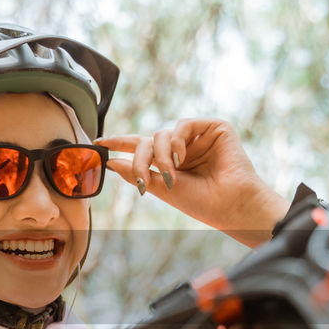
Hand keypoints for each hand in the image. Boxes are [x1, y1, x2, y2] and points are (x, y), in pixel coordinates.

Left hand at [97, 119, 288, 247]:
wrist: (229, 204)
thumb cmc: (200, 202)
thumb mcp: (161, 188)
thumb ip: (138, 173)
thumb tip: (112, 162)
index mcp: (171, 162)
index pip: (142, 147)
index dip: (120, 143)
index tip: (99, 142)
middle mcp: (183, 148)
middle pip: (148, 140)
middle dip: (140, 158)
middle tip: (141, 178)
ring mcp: (198, 137)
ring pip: (163, 133)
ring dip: (160, 154)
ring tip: (170, 174)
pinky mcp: (214, 128)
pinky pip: (183, 124)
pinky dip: (177, 140)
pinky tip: (181, 156)